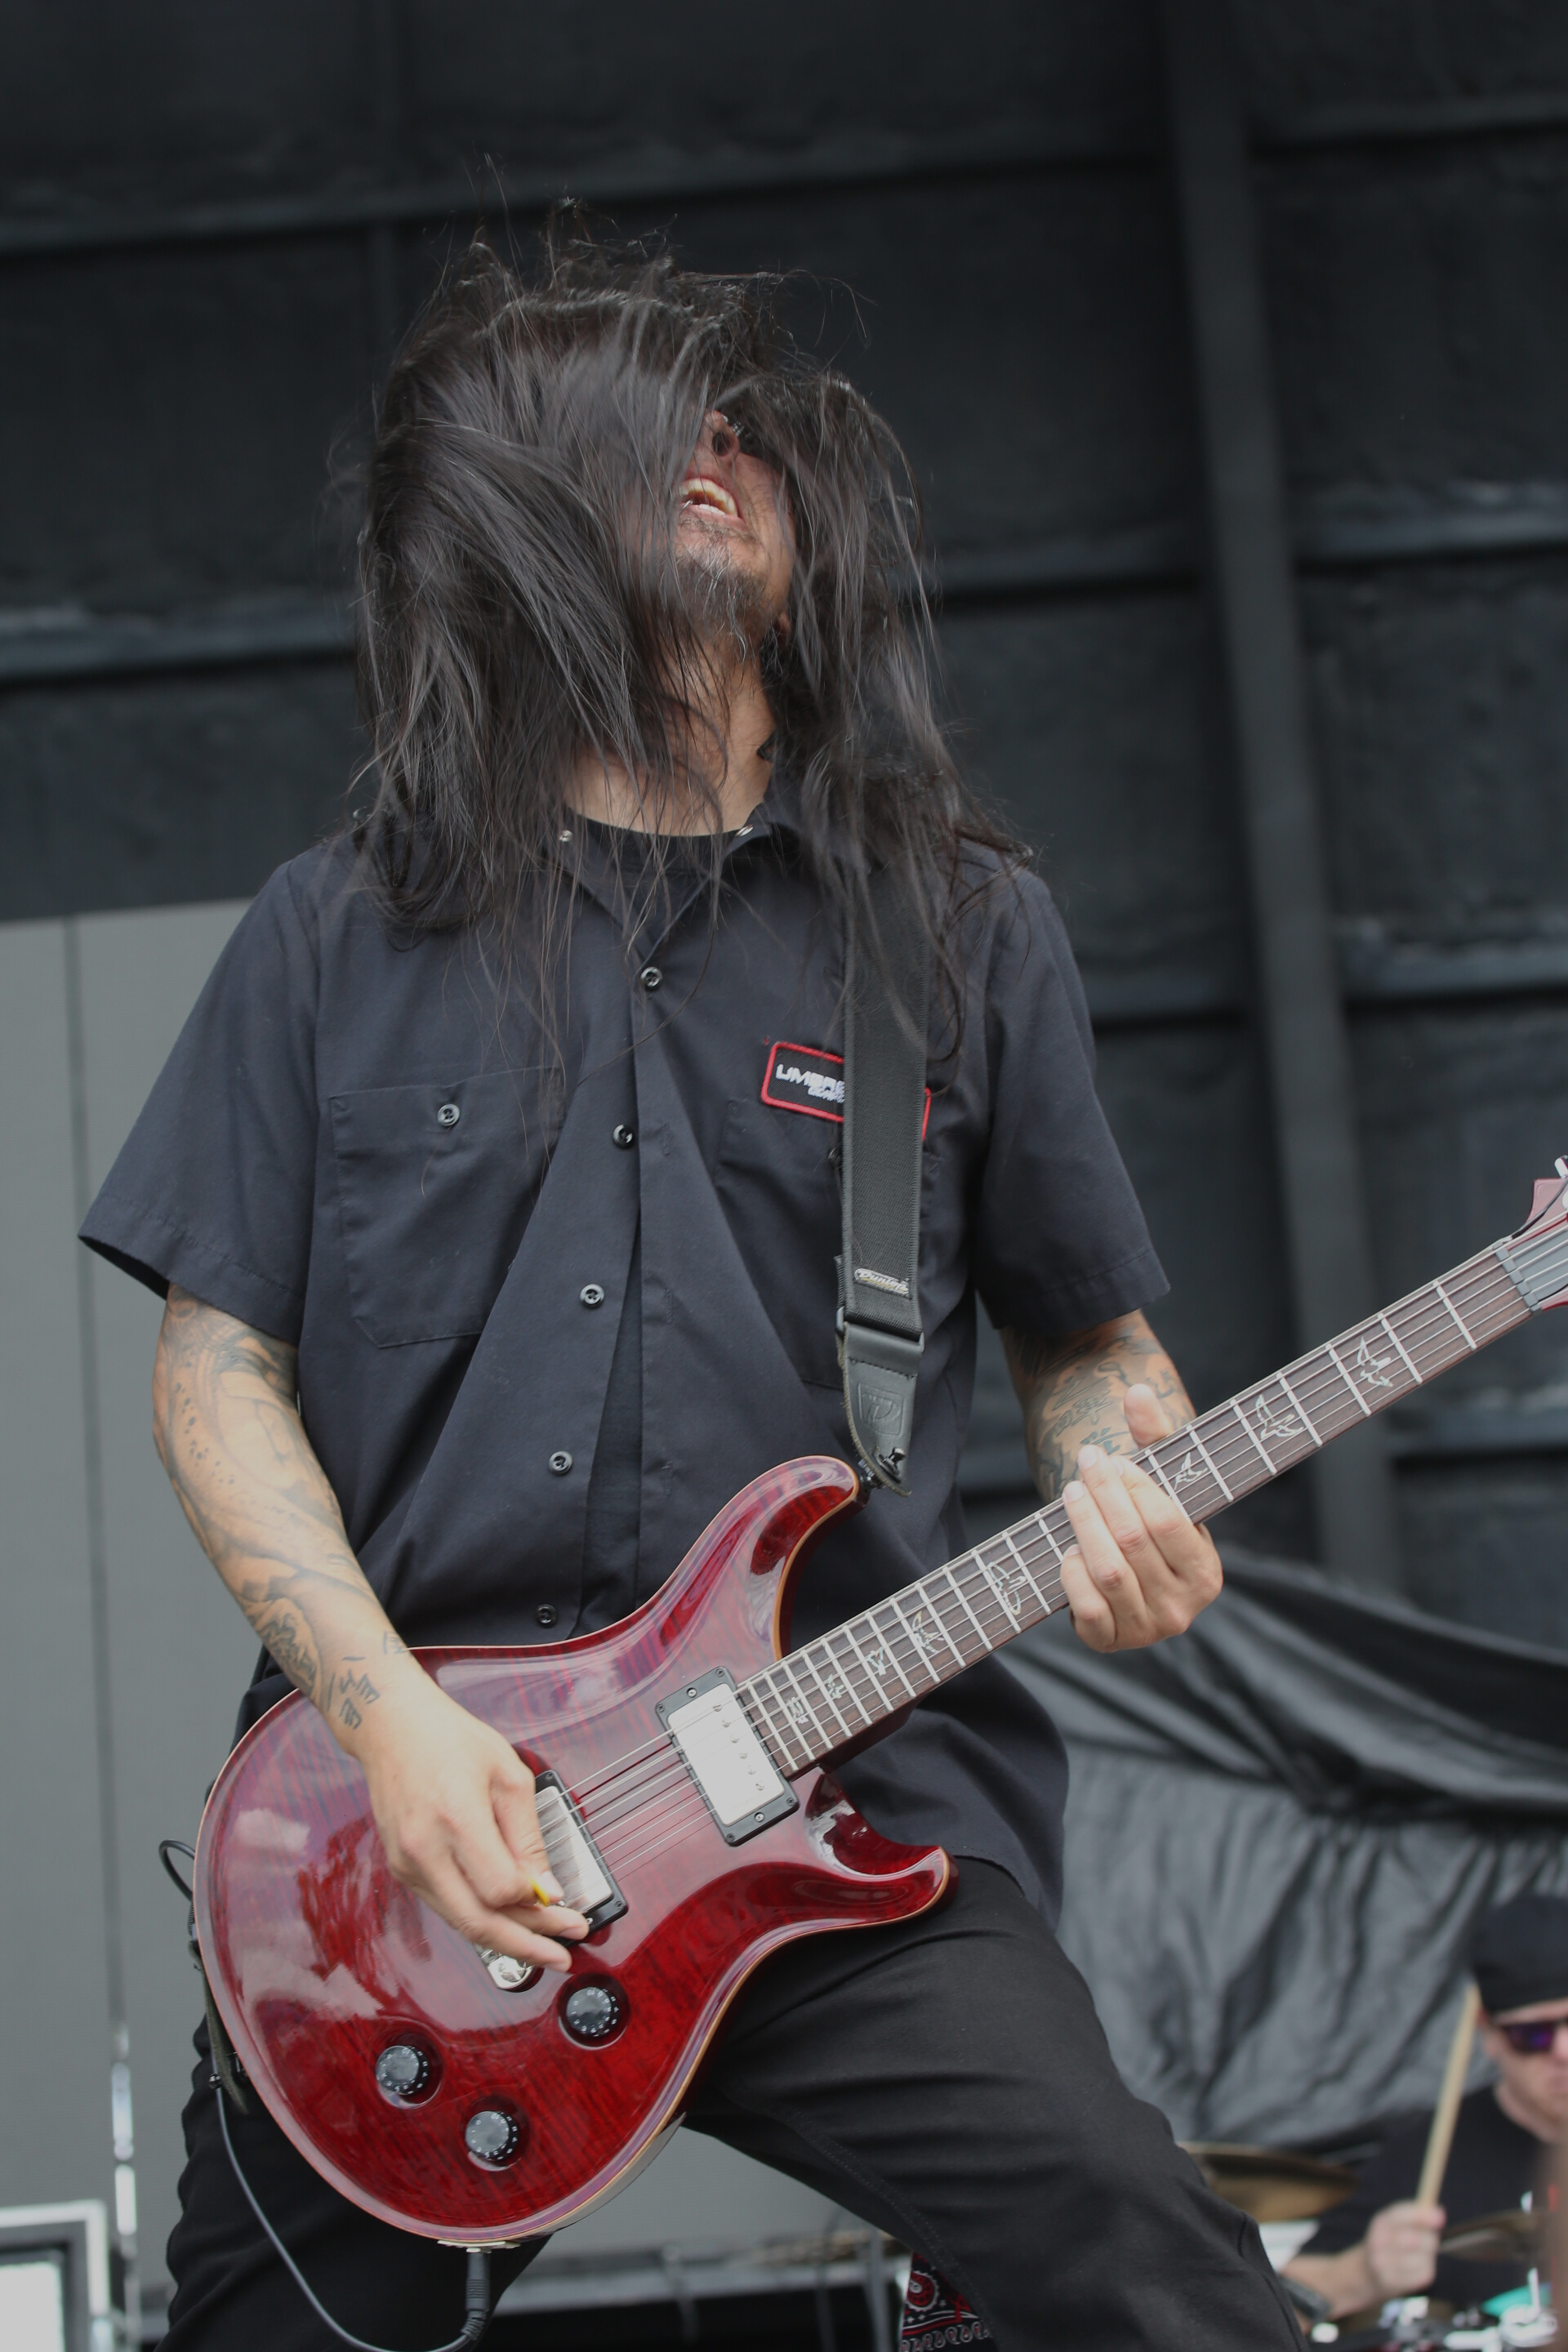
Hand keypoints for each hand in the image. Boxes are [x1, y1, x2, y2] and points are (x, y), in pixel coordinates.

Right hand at [348, 1668, 589, 1970]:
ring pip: (460, 1921)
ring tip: (543, 1945)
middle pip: (477, 1922)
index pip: (499, 1890)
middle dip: (525, 1946)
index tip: (567, 1909)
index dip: (536, 1907)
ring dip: (504, 1939)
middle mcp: (423, 1849)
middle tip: (563, 1955)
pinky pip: (445, 1906)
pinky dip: (478, 1918)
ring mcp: (406, 1863)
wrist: (392, 1727)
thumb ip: (528, 1837)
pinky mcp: (401, 1869)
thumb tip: (545, 1890)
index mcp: (455, 1818)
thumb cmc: (451, 1739)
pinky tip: (507, 1920)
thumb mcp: (508, 1774)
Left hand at [1058, 1381, 1223, 1651]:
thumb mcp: (1162, 1481)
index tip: (1113, 1458)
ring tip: (1072, 1494)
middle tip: (1086, 1463)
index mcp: (1206, 1574)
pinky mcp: (1110, 1643)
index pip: (1167, 1521)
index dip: (1133, 1486)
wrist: (1123, 1573)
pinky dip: (1072, 1574)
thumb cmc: (1147, 1520)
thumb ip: (1155, 1436)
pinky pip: (1087, 1608)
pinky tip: (1069, 1548)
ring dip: (1082, 1524)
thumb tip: (1137, 1390)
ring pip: (1107, 1570)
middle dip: (1102, 1494)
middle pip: (1131, 1541)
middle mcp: (1183, 1610)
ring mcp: (1146, 1631)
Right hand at [1363, 2200, 1443, 2300]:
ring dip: (1428, 2256)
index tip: (1441, 2217)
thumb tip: (1440, 2213)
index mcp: (1380, 2222)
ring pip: (1423, 2258)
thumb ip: (1414, 2216)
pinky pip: (1424, 2274)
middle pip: (1416, 2239)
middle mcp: (1378, 2242)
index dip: (1423, 2216)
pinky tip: (1417, 2268)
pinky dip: (1426, 2270)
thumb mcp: (1393, 2225)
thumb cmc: (1388, 2244)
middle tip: (1431, 2241)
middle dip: (1430, 2239)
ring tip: (1420, 2256)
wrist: (1365, 2273)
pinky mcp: (1392, 2283)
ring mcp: (1383, 2264)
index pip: (1402, 2215)